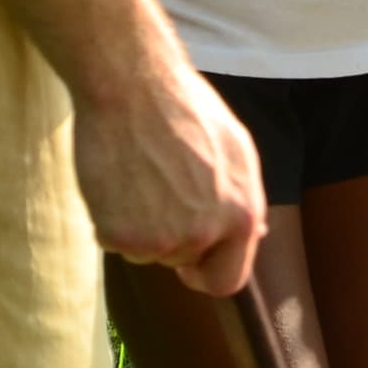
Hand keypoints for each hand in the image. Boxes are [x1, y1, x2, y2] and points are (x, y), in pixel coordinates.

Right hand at [71, 38, 266, 295]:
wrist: (132, 87)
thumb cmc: (185, 110)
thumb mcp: (237, 150)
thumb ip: (244, 198)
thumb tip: (256, 234)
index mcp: (243, 215)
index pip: (227, 280)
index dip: (206, 273)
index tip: (190, 265)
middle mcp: (206, 233)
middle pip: (181, 263)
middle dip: (170, 239)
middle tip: (157, 193)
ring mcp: (162, 238)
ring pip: (146, 254)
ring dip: (140, 226)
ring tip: (140, 177)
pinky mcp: (121, 235)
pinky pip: (114, 243)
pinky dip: (111, 220)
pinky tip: (117, 181)